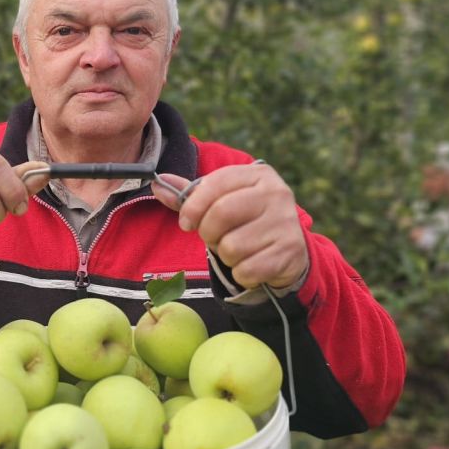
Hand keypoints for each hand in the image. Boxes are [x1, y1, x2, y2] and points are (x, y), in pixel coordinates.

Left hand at [151, 164, 308, 288]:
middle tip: (214, 238)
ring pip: (232, 246)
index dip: (193, 205)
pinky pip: (246, 270)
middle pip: (221, 214)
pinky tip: (251, 264)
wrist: (287, 250)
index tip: (186, 222)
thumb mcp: (220, 202)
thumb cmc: (245, 221)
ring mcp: (286, 222)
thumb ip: (189, 195)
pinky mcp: (290, 252)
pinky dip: (241, 274)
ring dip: (226, 256)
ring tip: (238, 249)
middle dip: (208, 233)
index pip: (215, 183)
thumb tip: (157, 183)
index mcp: (258, 174)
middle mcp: (277, 193)